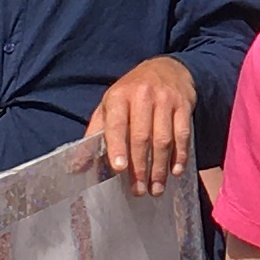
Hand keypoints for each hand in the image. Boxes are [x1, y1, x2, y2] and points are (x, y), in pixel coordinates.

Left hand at [89, 55, 198, 195]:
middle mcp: (142, 96)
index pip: (117, 124)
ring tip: (156, 189)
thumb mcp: (110, 106)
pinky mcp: (184, 105)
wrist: (167, 69)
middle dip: (140, 167)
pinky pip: (183, 134)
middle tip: (138, 190)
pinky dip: (180, 155)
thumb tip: (76, 166)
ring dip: (160, 167)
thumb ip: (95, 133)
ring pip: (163, 139)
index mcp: (119, 97)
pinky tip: (175, 172)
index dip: (117, 146)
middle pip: (142, 136)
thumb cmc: (132, 94)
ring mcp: (165, 100)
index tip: (119, 168)